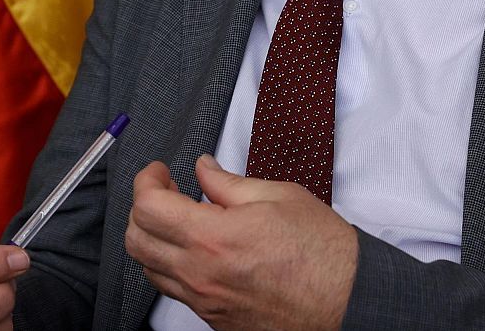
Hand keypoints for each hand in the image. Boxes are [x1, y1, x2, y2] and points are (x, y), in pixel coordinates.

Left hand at [124, 155, 357, 330]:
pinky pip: (174, 290)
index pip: (147, 207)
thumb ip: (228, 183)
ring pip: (149, 268)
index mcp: (213, 238)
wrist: (348, 302)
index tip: (159, 172)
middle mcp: (201, 274)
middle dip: (142, 209)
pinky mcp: (215, 318)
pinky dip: (172, 265)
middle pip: (136, 240)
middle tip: (165, 192)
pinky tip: (197, 249)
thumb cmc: (323, 253)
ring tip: (178, 220)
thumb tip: (204, 169)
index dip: (146, 181)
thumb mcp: (278, 196)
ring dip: (153, 239)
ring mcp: (205, 301)